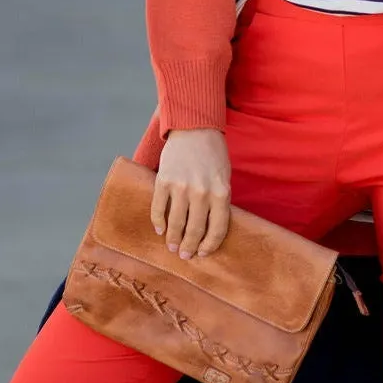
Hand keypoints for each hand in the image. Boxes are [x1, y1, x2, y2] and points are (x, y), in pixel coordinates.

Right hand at [151, 128, 231, 259]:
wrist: (194, 128)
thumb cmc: (213, 154)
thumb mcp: (224, 177)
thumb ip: (219, 201)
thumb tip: (209, 229)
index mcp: (222, 192)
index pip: (218, 229)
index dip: (210, 245)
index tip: (203, 254)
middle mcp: (202, 192)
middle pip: (195, 230)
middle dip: (189, 247)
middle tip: (184, 255)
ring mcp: (181, 187)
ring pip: (176, 223)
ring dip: (173, 238)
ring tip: (171, 246)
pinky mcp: (164, 181)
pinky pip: (159, 208)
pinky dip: (158, 222)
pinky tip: (159, 229)